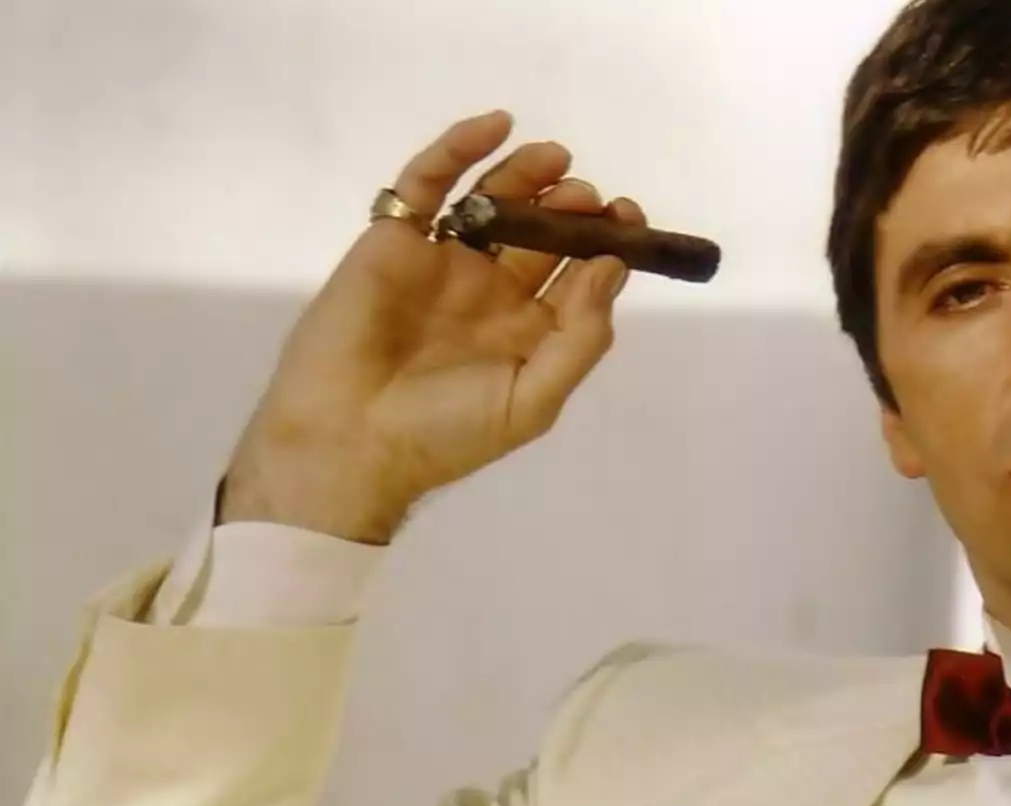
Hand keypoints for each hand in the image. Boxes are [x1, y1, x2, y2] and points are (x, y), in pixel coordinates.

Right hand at [220, 110, 640, 543]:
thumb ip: (579, 337)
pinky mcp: (393, 241)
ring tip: (556, 160)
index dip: (607, 243)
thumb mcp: (532, 400)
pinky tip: (494, 125)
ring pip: (491, 202)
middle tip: (589, 197)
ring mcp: (442, 263)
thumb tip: (612, 267)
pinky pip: (426, 185)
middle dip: (570, 208)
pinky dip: (458, 150)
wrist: (349, 442)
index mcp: (528, 331)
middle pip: (540, 233)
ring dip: (526, 175)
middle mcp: (490, 292)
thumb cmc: (446, 433)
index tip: (628, 219)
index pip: (578, 274)